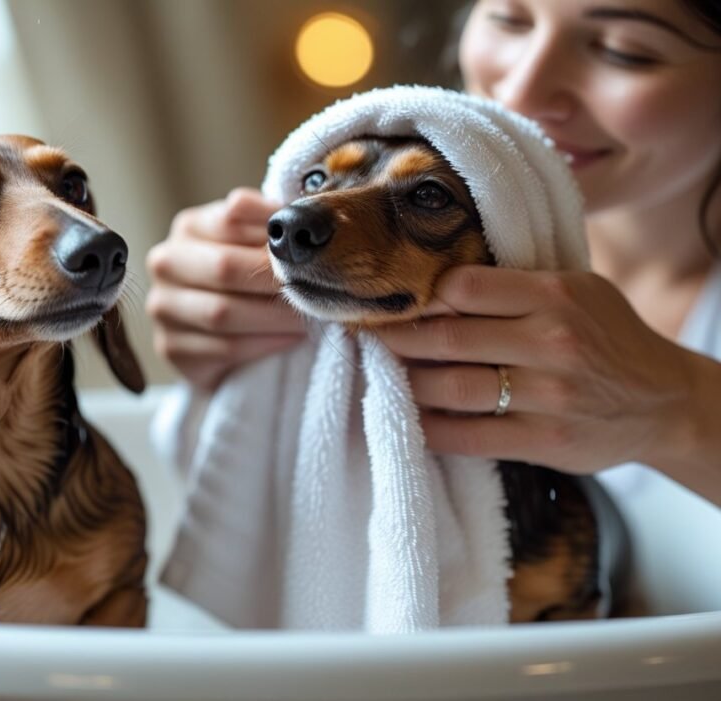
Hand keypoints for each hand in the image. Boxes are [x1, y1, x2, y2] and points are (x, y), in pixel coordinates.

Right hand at [146, 188, 306, 389]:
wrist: (211, 338)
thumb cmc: (242, 282)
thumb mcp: (252, 244)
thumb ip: (269, 227)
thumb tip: (300, 215)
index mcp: (189, 227)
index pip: (230, 218)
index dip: (272, 233)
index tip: (307, 247)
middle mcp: (167, 262)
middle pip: (225, 268)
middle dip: (274, 280)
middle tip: (313, 290)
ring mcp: (163, 306)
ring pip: (222, 312)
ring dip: (273, 317)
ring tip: (306, 318)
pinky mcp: (170, 346)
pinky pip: (224, 347)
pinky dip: (264, 344)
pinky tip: (289, 340)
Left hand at [374, 265, 703, 474]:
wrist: (663, 401)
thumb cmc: (607, 337)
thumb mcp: (575, 290)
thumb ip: (514, 287)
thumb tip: (433, 286)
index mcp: (555, 295)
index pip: (462, 287)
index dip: (418, 296)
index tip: (389, 302)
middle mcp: (551, 342)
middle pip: (448, 338)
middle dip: (395, 340)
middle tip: (363, 338)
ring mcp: (548, 396)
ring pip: (452, 389)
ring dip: (405, 383)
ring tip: (379, 374)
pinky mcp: (543, 440)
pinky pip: (468, 437)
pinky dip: (429, 428)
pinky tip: (407, 418)